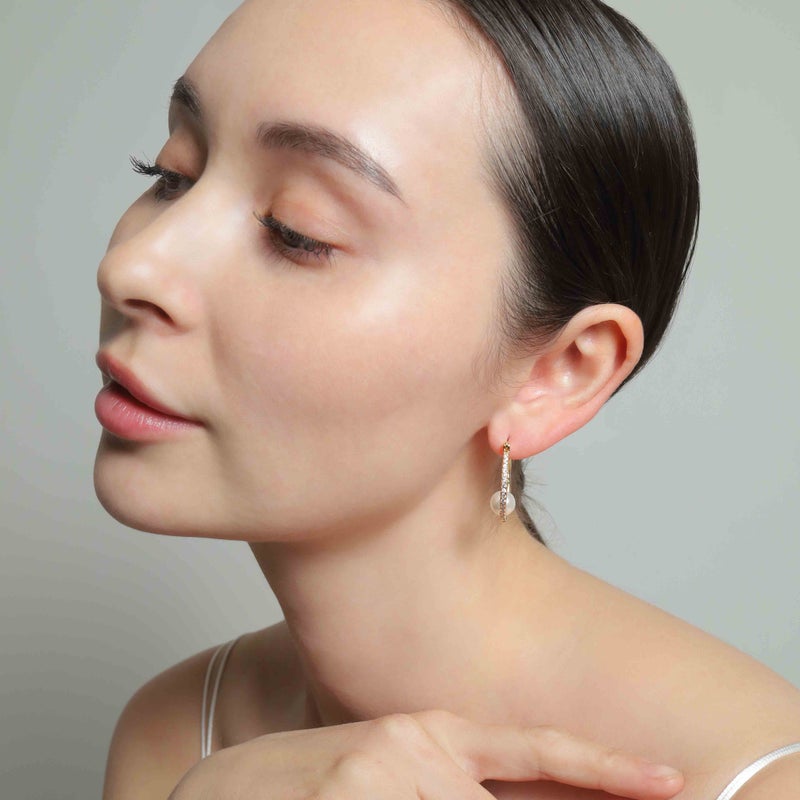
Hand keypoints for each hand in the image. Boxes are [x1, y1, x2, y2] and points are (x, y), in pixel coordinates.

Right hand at [167, 709, 683, 798]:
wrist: (216, 794)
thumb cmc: (305, 791)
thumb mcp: (386, 774)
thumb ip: (448, 781)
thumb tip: (491, 790)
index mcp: (430, 734)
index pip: (535, 751)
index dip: (605, 769)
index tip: (670, 781)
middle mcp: (414, 747)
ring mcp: (384, 772)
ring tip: (370, 798)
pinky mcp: (355, 792)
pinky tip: (372, 797)